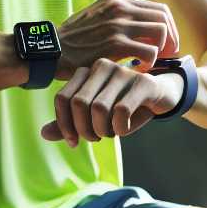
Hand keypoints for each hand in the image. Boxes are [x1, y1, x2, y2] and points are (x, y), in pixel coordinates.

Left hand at [42, 57, 185, 146]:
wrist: (162, 96)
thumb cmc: (126, 106)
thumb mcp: (96, 118)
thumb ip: (70, 124)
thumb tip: (43, 134)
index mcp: (87, 71)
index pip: (62, 98)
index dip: (63, 124)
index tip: (74, 141)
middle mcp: (102, 66)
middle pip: (79, 103)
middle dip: (84, 129)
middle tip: (96, 138)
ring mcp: (123, 72)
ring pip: (99, 108)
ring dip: (103, 130)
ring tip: (111, 133)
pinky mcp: (143, 82)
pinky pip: (121, 111)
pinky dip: (120, 128)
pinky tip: (124, 128)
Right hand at [53, 0, 181, 80]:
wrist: (50, 50)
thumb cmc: (73, 39)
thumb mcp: (96, 17)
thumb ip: (117, 17)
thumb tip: (138, 28)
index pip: (158, 8)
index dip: (168, 27)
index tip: (165, 44)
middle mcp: (120, 6)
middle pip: (164, 17)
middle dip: (171, 38)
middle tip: (167, 55)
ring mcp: (117, 24)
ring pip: (161, 32)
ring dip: (163, 50)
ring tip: (153, 62)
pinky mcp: (114, 44)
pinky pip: (149, 51)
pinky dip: (151, 62)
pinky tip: (140, 69)